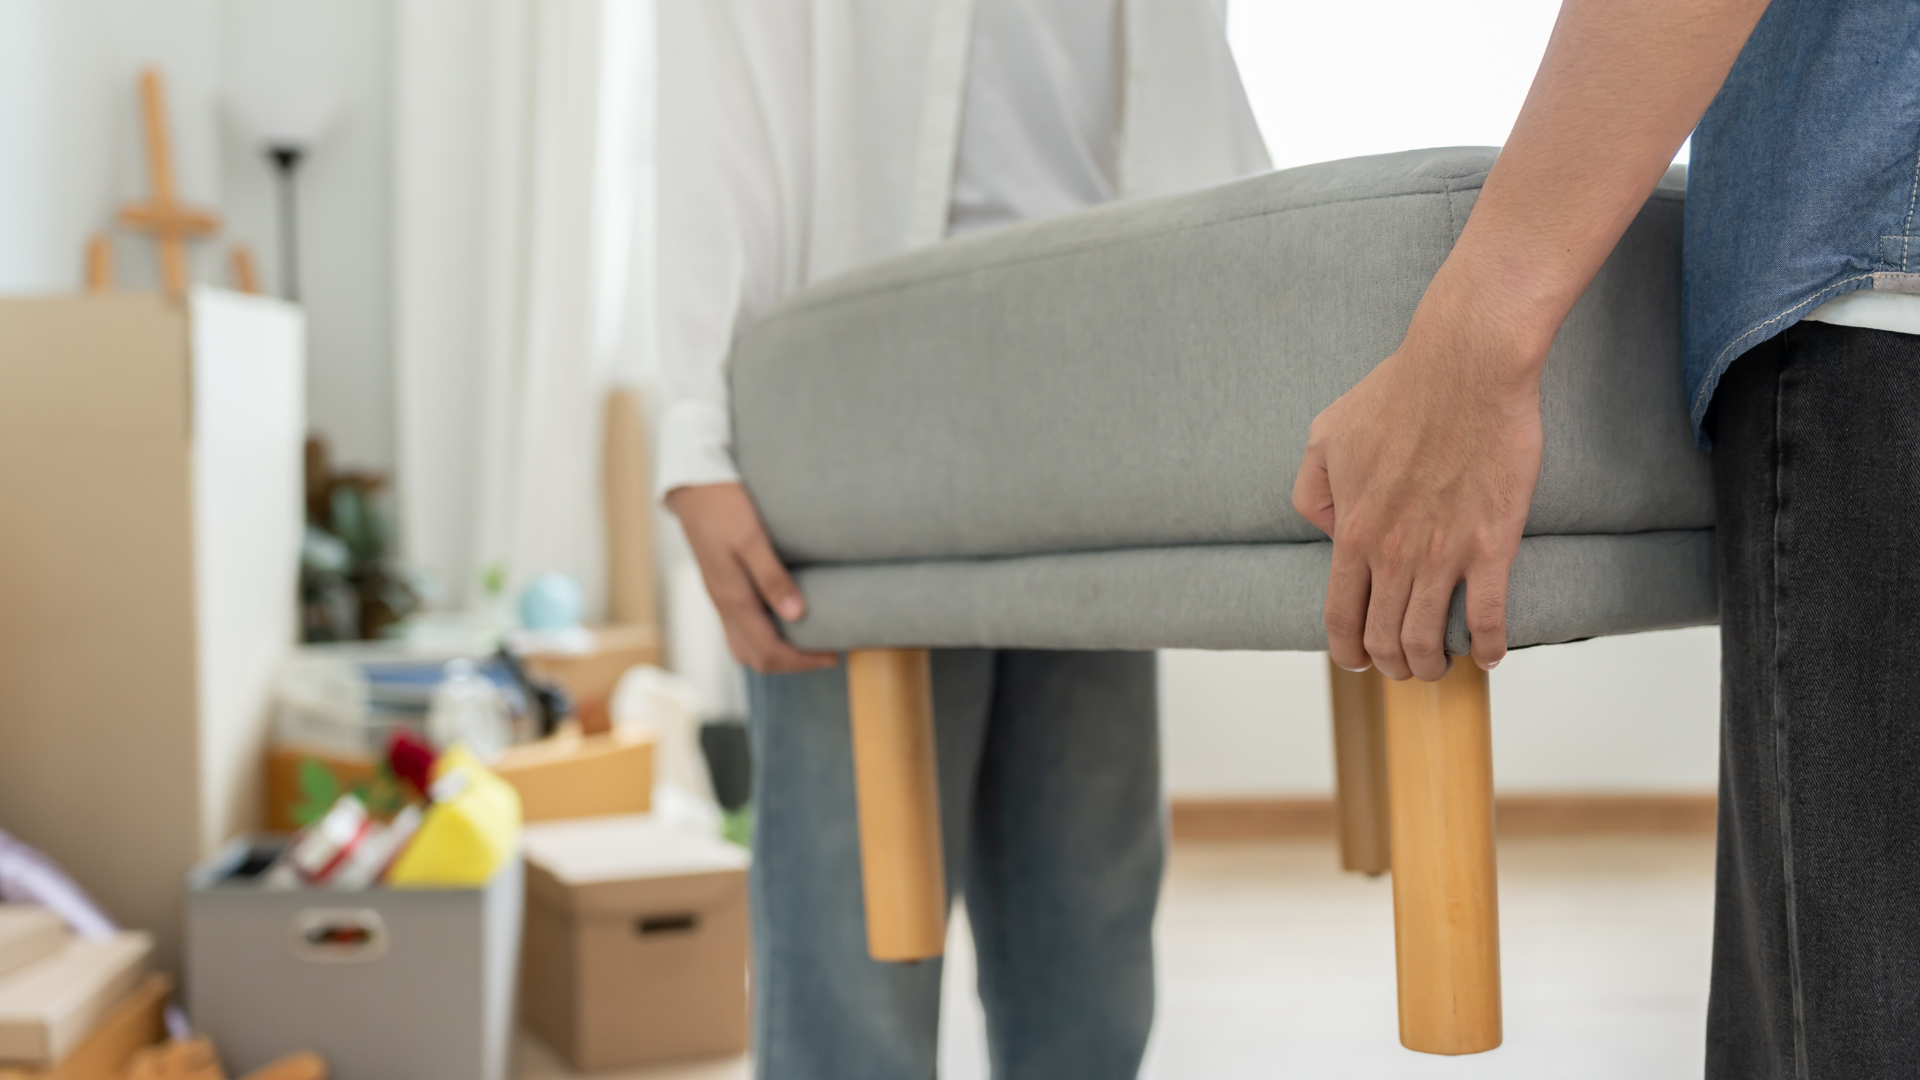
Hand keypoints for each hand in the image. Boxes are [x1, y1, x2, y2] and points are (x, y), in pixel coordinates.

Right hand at [666, 482, 837, 674]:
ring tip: (807, 642)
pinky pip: (740, 630)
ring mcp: (720, 599)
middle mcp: (724, 605)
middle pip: (755, 658)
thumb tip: (796, 615)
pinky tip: (783, 622)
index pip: (768, 651)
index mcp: (733, 599)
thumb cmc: (722, 507)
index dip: (802, 661)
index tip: (832, 655)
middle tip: (824, 653)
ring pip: (744, 648)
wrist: (692, 488)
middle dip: (790, 664)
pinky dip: (763, 638)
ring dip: (775, 654)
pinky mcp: (721, 588)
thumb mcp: (752, 538)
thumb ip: (772, 577)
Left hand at [1291, 295, 1544, 681]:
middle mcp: (1392, 553)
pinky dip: (1486, 648)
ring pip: (1428, 639)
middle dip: (1391, 665)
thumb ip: (1313, 491)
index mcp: (1352, 531)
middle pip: (1383, 638)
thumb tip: (1328, 534)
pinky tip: (1488, 656)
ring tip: (1440, 665)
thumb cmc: (1397, 394)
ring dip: (1432, 665)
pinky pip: (1487, 617)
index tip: (1356, 662)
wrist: (1463, 368)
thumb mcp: (1325, 436)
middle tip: (1403, 667)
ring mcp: (1442, 553)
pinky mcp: (1490, 544)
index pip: (1339, 614)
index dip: (1346, 649)